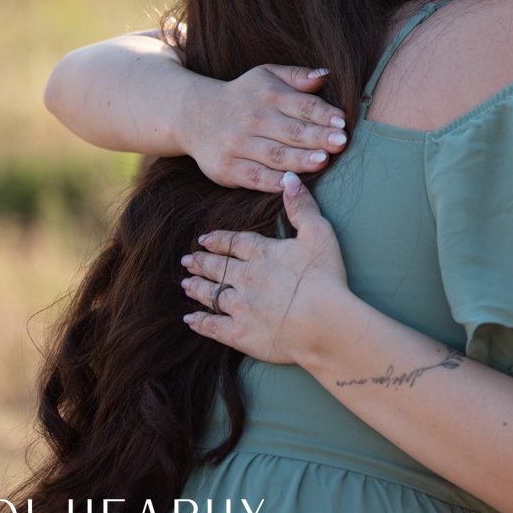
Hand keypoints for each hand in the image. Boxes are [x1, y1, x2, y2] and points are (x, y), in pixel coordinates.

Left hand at [182, 172, 353, 364]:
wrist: (324, 322)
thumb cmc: (326, 277)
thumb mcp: (319, 234)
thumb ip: (301, 207)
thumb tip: (289, 178)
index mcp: (262, 253)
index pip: (234, 243)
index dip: (219, 240)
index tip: (205, 239)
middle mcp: (244, 278)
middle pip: (217, 267)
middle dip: (202, 262)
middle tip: (188, 260)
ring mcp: (239, 307)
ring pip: (211, 294)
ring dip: (198, 288)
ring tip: (186, 284)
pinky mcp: (240, 333)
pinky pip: (213, 326)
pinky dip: (200, 322)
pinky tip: (190, 319)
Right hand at [183, 65, 347, 191]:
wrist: (193, 115)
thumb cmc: (243, 96)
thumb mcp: (266, 76)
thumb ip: (297, 76)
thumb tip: (325, 76)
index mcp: (268, 95)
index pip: (302, 105)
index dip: (323, 114)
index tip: (342, 122)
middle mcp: (253, 119)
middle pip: (291, 131)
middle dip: (317, 137)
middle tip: (340, 142)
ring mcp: (238, 144)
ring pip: (275, 155)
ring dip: (300, 159)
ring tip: (322, 161)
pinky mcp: (226, 167)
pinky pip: (253, 176)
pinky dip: (271, 181)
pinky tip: (290, 183)